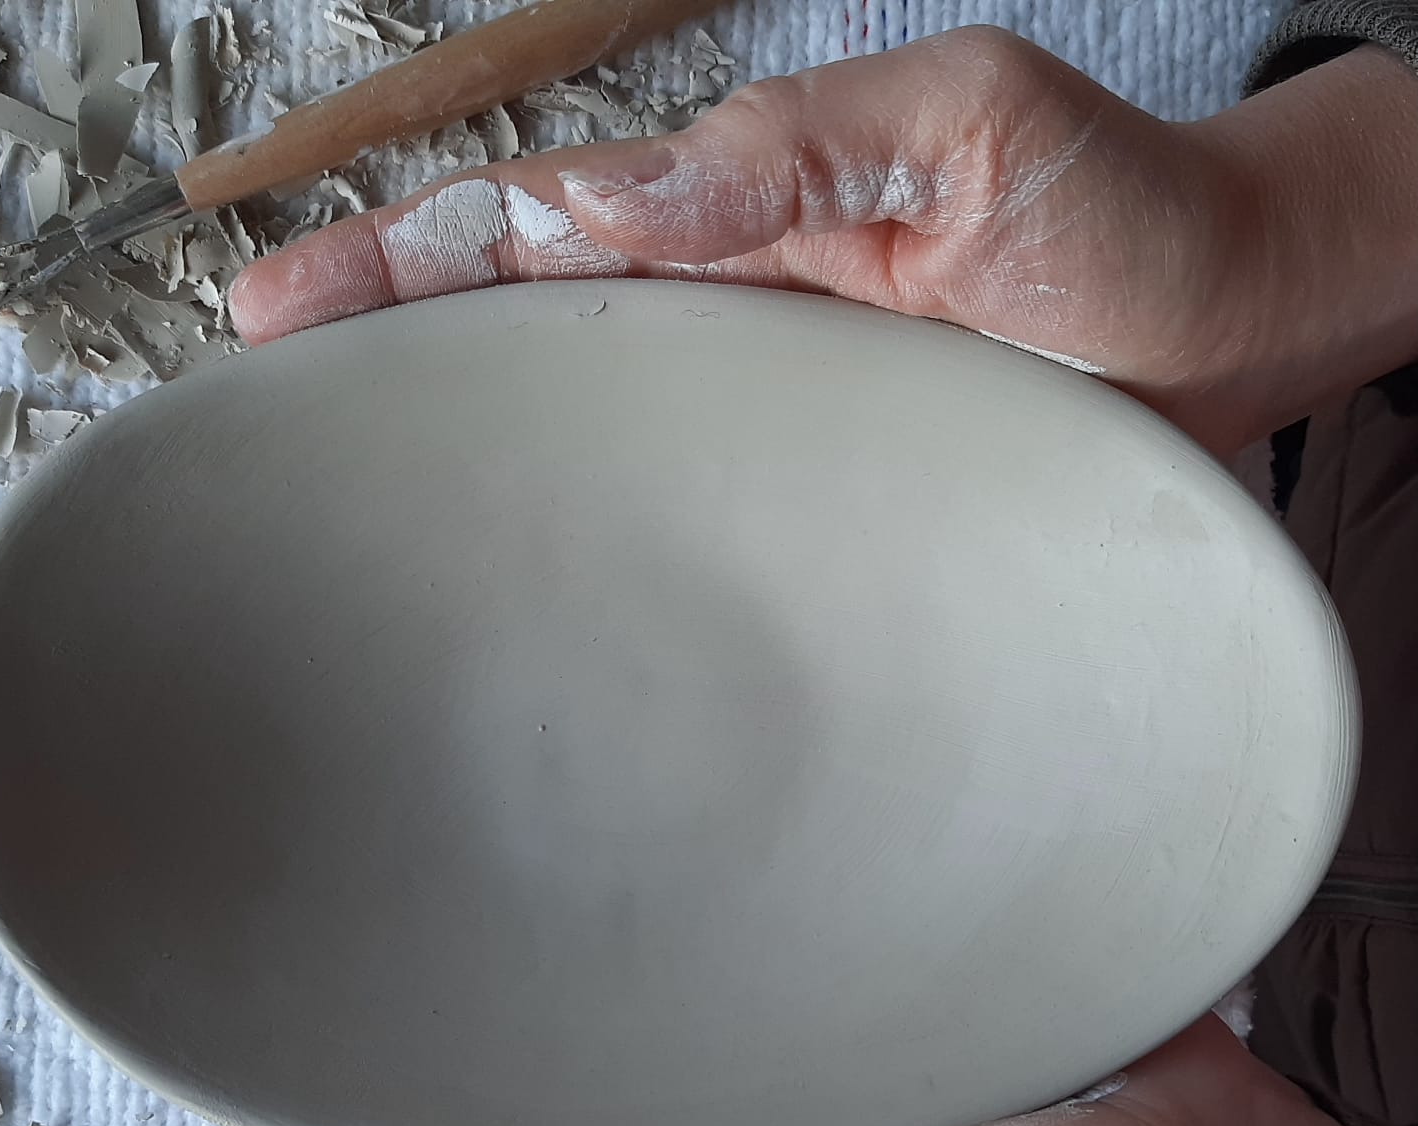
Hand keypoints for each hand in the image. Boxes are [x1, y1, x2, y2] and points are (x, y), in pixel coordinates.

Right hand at [228, 29, 1417, 454]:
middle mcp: (734, 327)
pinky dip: (614, 567)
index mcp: (740, 219)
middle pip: (532, 347)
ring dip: (486, 487)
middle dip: (398, 380)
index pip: (533, 229)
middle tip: (274, 440)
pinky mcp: (821, 515)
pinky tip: (559, 618)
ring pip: (598, 449)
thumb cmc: (1121, 219)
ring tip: (369, 547)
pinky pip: (692, 535)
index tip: (274, 315)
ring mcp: (771, 430)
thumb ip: (801, 151)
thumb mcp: (968, 128)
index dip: (398, 265)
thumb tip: (625, 202)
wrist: (1231, 332)